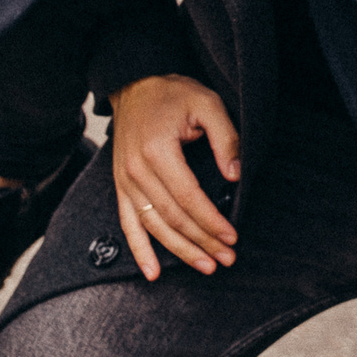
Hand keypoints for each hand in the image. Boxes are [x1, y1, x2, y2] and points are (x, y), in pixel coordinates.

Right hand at [108, 73, 240, 279]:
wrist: (135, 86)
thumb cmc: (173, 94)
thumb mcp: (207, 103)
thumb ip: (225, 138)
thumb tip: (235, 176)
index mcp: (158, 151)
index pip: (189, 197)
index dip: (211, 221)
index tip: (232, 235)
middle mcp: (136, 171)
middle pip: (172, 217)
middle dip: (202, 241)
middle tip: (226, 258)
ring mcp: (125, 181)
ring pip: (153, 227)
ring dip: (179, 250)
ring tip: (205, 265)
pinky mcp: (121, 187)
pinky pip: (127, 224)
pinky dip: (139, 250)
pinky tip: (153, 271)